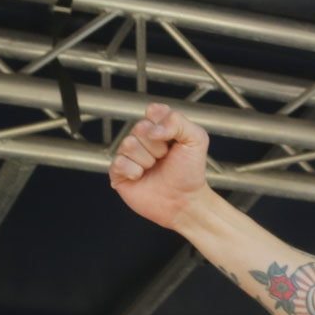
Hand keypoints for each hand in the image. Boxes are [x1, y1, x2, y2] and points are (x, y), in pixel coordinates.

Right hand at [109, 103, 214, 230]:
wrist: (186, 201)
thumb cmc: (190, 173)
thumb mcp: (196, 140)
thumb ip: (178, 122)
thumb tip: (153, 126)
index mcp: (159, 128)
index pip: (153, 112)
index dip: (163, 126)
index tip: (174, 141)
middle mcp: (142, 139)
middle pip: (140, 128)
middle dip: (157, 146)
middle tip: (166, 158)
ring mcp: (129, 154)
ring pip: (128, 144)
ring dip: (147, 160)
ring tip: (155, 169)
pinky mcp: (119, 171)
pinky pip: (118, 162)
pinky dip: (133, 171)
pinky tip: (142, 177)